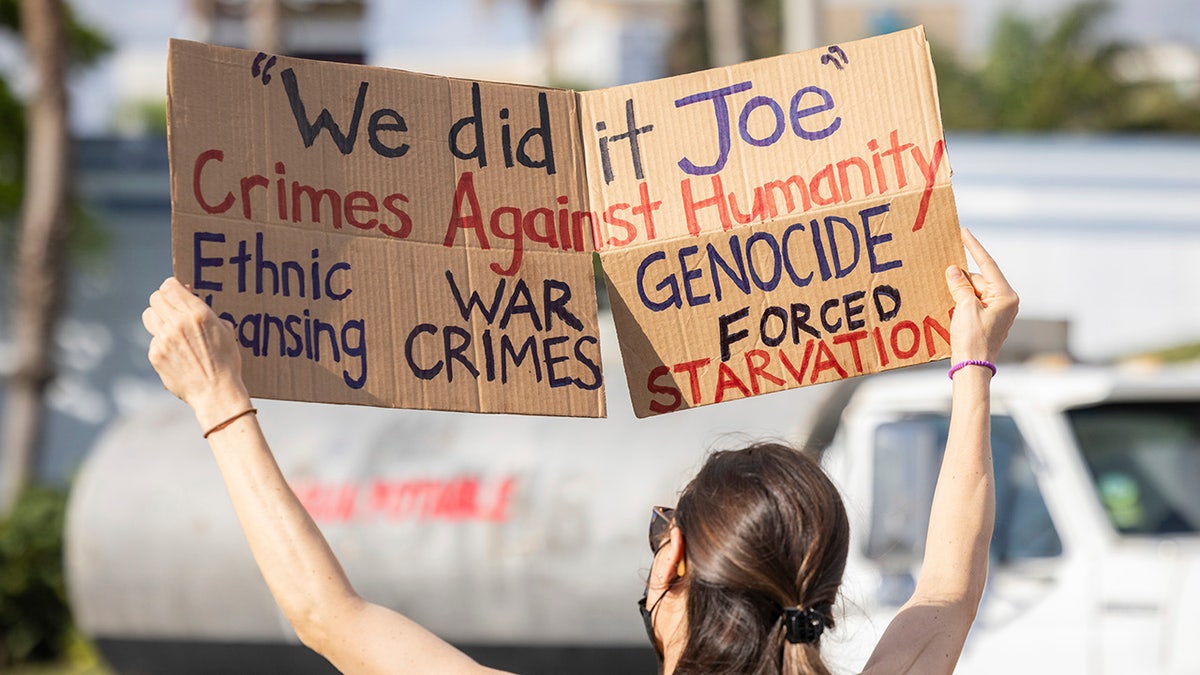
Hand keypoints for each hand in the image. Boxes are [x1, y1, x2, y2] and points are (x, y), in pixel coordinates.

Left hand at [142, 278, 250, 429]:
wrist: (216, 392)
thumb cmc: (226, 362)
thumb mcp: (226, 332)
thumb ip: (208, 314)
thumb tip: (193, 301)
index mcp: (198, 314)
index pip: (170, 286)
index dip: (173, 287)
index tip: (177, 292)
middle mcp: (178, 323)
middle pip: (156, 298)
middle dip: (164, 300)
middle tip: (172, 308)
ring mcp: (164, 339)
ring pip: (149, 315)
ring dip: (158, 318)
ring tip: (170, 327)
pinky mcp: (155, 355)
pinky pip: (153, 340)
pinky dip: (161, 342)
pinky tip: (175, 352)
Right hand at [944, 229, 1018, 363]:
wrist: (973, 368)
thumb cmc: (972, 339)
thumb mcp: (964, 307)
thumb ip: (960, 285)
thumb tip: (955, 269)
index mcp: (1006, 296)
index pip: (988, 265)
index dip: (974, 248)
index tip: (964, 232)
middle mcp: (1006, 302)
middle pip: (980, 280)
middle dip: (962, 280)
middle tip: (945, 281)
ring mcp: (999, 312)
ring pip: (975, 292)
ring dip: (960, 293)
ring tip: (949, 302)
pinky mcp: (989, 321)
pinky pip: (974, 303)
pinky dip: (962, 302)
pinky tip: (952, 308)